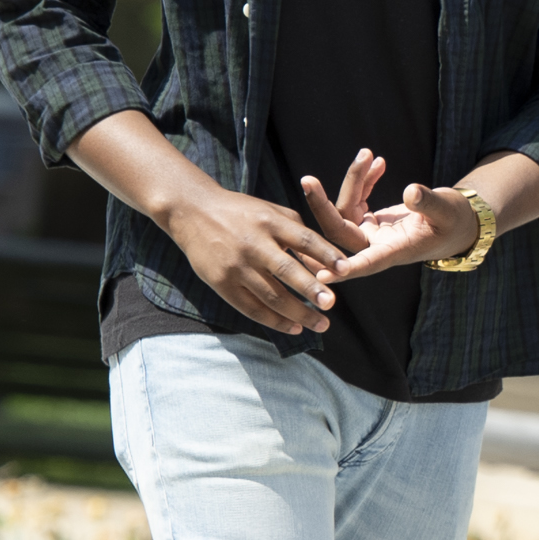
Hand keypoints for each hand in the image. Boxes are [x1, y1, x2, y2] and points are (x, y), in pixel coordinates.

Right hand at [157, 179, 343, 331]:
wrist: (192, 213)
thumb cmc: (241, 212)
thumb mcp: (271, 212)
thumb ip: (299, 234)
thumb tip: (324, 265)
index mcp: (270, 222)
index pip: (304, 239)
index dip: (326, 255)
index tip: (346, 269)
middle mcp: (253, 244)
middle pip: (287, 271)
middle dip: (311, 290)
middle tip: (331, 305)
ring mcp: (236, 266)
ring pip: (271, 296)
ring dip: (299, 314)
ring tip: (321, 324)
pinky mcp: (222, 284)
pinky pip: (252, 308)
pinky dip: (274, 321)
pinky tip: (293, 327)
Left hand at [295, 149, 483, 282]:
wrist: (458, 222)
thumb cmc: (456, 221)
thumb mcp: (447, 210)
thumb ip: (429, 203)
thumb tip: (411, 191)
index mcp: (395, 251)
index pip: (365, 262)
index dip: (344, 269)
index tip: (321, 274)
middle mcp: (377, 246)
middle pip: (340, 230)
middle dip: (322, 205)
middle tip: (307, 180)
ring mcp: (371, 234)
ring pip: (345, 210)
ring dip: (352, 181)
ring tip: (369, 155)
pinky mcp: (371, 222)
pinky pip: (356, 201)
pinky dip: (363, 181)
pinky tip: (377, 162)